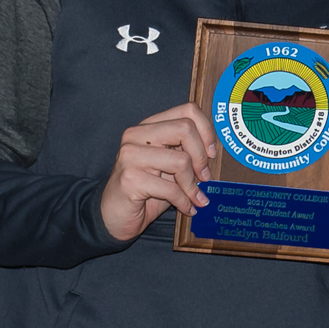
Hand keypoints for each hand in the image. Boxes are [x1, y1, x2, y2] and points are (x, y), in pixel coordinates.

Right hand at [101, 103, 214, 242]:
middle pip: (185, 128)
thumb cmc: (146, 190)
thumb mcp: (169, 166)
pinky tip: (187, 208)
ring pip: (181, 160)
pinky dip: (184, 201)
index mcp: (148, 126)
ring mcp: (130, 156)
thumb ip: (186, 152)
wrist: (114, 217)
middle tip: (204, 177)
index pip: (187, 110)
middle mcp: (136, 136)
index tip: (211, 153)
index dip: (206, 131)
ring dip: (192, 184)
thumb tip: (214, 150)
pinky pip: (171, 188)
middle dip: (201, 156)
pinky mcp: (129, 179)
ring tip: (194, 197)